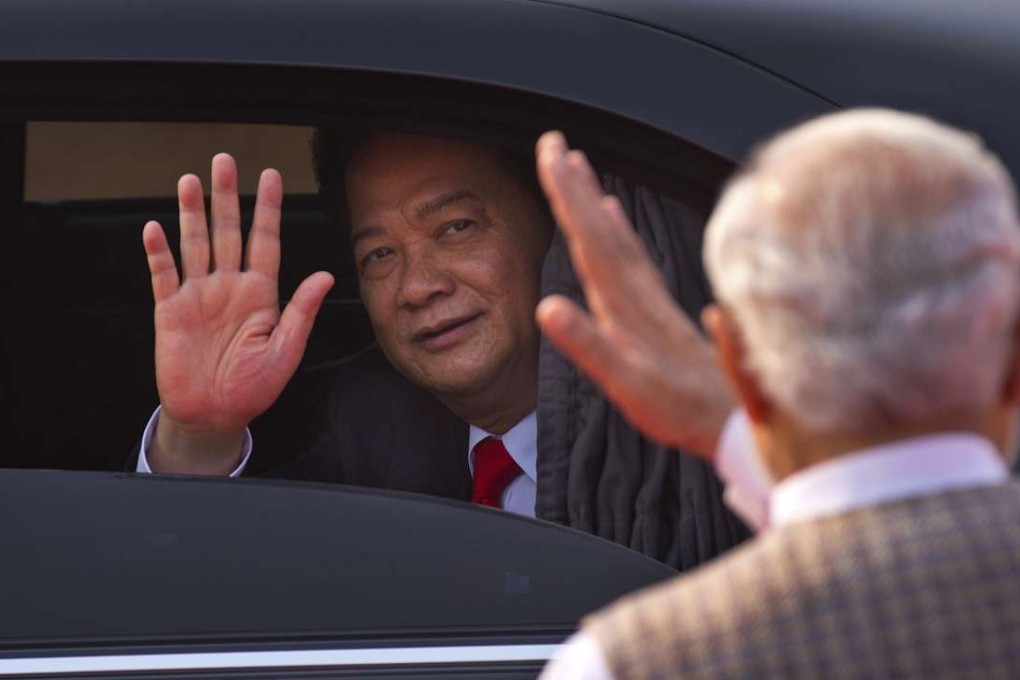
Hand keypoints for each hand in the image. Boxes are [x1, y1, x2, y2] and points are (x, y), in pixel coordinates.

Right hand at [142, 153, 333, 472]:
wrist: (215, 415)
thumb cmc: (254, 388)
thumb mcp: (286, 350)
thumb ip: (302, 311)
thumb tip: (325, 276)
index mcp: (261, 294)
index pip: (265, 241)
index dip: (267, 209)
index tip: (270, 176)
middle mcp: (230, 287)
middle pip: (228, 232)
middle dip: (227, 196)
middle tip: (224, 160)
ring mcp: (199, 296)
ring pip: (196, 244)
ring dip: (192, 213)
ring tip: (190, 181)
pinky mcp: (171, 312)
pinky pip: (164, 276)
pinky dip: (158, 253)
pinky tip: (155, 228)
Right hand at [534, 132, 732, 458]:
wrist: (733, 418)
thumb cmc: (676, 407)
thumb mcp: (626, 384)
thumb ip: (588, 345)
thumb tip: (547, 307)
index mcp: (624, 304)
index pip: (589, 239)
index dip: (567, 196)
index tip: (551, 153)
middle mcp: (638, 291)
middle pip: (600, 228)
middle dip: (574, 185)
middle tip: (554, 142)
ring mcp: (650, 297)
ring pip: (617, 237)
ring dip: (592, 200)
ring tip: (577, 167)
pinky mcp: (658, 307)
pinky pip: (633, 255)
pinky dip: (619, 229)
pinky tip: (613, 217)